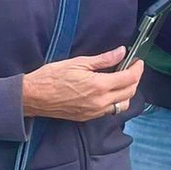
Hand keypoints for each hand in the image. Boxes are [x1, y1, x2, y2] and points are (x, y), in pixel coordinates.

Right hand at [22, 50, 143, 120]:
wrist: (33, 97)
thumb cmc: (51, 77)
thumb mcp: (78, 63)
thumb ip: (103, 59)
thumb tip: (121, 52)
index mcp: (99, 86)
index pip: (129, 78)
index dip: (138, 68)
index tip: (138, 61)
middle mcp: (100, 102)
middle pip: (130, 92)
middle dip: (135, 79)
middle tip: (132, 68)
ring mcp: (95, 112)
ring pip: (123, 105)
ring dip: (127, 92)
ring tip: (121, 79)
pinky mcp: (88, 117)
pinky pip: (110, 111)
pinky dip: (115, 101)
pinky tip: (109, 91)